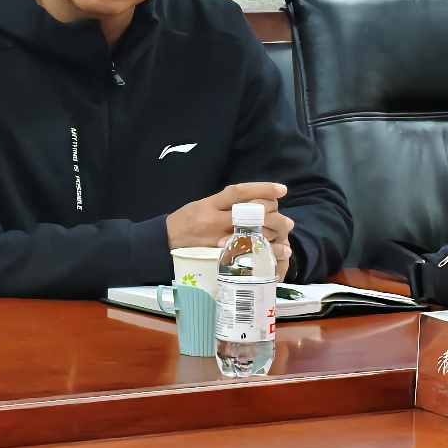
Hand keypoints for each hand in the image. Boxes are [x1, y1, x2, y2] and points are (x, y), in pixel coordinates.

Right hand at [166, 182, 293, 277]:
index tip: (282, 189)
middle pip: (250, 213)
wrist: (161, 245)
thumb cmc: (183, 223)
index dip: (263, 189)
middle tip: (286, 220)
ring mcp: (216, 241)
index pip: (239, 192)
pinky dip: (262, 256)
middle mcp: (214, 221)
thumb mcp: (199, 205)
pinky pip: (245, 257)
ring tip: (286, 239)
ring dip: (273, 237)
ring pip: (251, 236)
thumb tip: (250, 200)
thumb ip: (222, 203)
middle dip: (273, 215)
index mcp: (209, 204)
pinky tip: (275, 256)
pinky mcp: (218, 259)